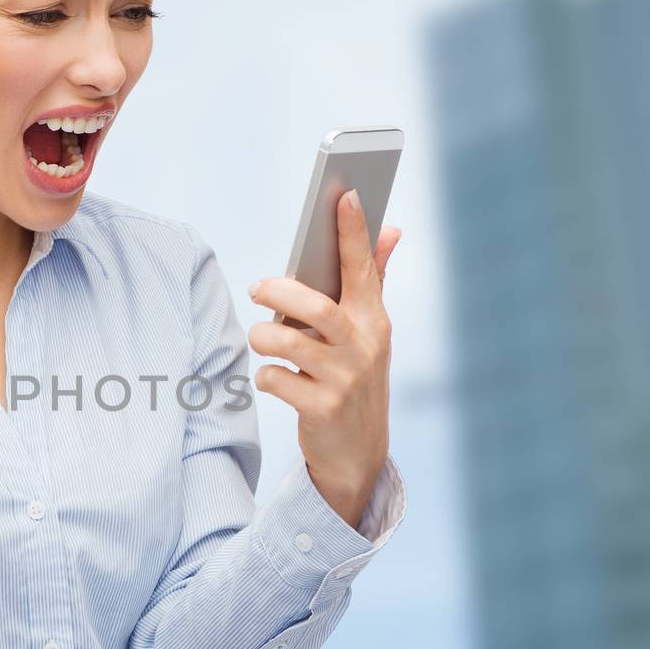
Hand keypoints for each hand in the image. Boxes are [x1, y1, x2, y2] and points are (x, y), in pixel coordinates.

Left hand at [246, 190, 400, 527]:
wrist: (358, 454)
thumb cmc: (356, 379)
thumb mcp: (370, 333)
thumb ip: (374, 280)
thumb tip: (392, 230)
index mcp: (374, 320)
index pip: (364, 268)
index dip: (354, 231)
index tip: (345, 194)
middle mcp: (363, 346)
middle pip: (316, 305)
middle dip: (279, 290)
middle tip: (257, 286)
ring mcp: (344, 379)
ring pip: (287, 341)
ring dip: (264, 336)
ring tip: (262, 337)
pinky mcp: (321, 408)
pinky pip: (274, 379)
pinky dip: (265, 376)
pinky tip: (273, 379)